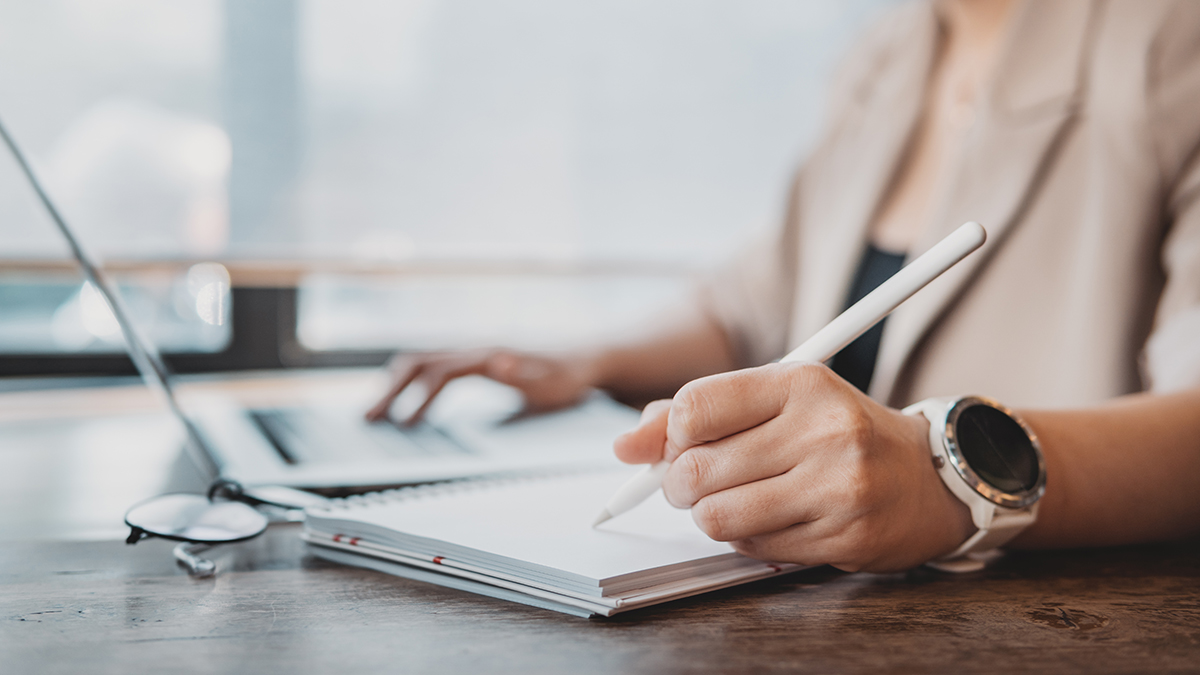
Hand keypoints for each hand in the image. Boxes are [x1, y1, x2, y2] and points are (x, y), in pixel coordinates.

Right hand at [365, 349, 595, 424]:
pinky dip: (412, 382)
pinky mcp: (477, 360)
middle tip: (368, 419)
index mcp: (487, 356)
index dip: (416, 398)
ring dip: (396, 384)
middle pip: (418, 362)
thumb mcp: (551, 381)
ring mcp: (473, 352)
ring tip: (376, 413)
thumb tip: (496, 363)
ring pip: (422, 360)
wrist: (586, 357)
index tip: (403, 425)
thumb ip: (523, 375)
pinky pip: (434, 367)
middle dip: (391, 390)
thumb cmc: (569, 375)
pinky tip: (408, 404)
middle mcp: (475, 350)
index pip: (438, 373)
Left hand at [613, 362, 973, 572]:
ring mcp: (837, 486)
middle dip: (680, 484)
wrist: (926, 477)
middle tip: (696, 482)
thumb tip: (625, 446)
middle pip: (697, 469)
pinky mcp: (844, 535)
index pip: (695, 406)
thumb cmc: (838, 432)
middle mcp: (824, 429)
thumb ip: (696, 413)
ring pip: (717, 517)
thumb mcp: (776, 401)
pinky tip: (770, 519)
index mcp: (802, 382)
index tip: (681, 444)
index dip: (671, 435)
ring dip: (709, 516)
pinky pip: (752, 548)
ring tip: (732, 501)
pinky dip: (745, 539)